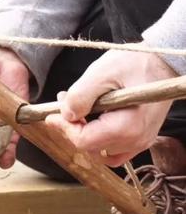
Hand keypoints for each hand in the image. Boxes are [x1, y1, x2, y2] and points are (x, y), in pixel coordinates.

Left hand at [45, 50, 176, 166]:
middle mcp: (136, 140)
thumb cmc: (135, 63)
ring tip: (79, 108)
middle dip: (72, 127)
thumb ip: (80, 96)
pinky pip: (112, 150)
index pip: (84, 141)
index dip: (64, 128)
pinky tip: (93, 118)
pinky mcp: (140, 138)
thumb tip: (65, 116)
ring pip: (99, 150)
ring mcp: (140, 142)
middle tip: (64, 103)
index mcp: (127, 127)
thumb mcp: (101, 73)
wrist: (163, 62)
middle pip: (89, 146)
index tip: (51, 114)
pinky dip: (98, 139)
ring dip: (84, 132)